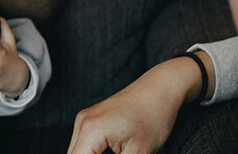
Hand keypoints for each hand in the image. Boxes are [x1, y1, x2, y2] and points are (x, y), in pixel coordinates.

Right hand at [67, 59, 196, 153]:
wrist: (160, 89)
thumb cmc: (154, 117)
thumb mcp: (139, 152)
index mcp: (91, 130)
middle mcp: (82, 122)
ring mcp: (85, 118)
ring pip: (76, 151)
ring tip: (120, 153)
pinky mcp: (90, 118)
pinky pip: (83, 143)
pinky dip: (91, 153)